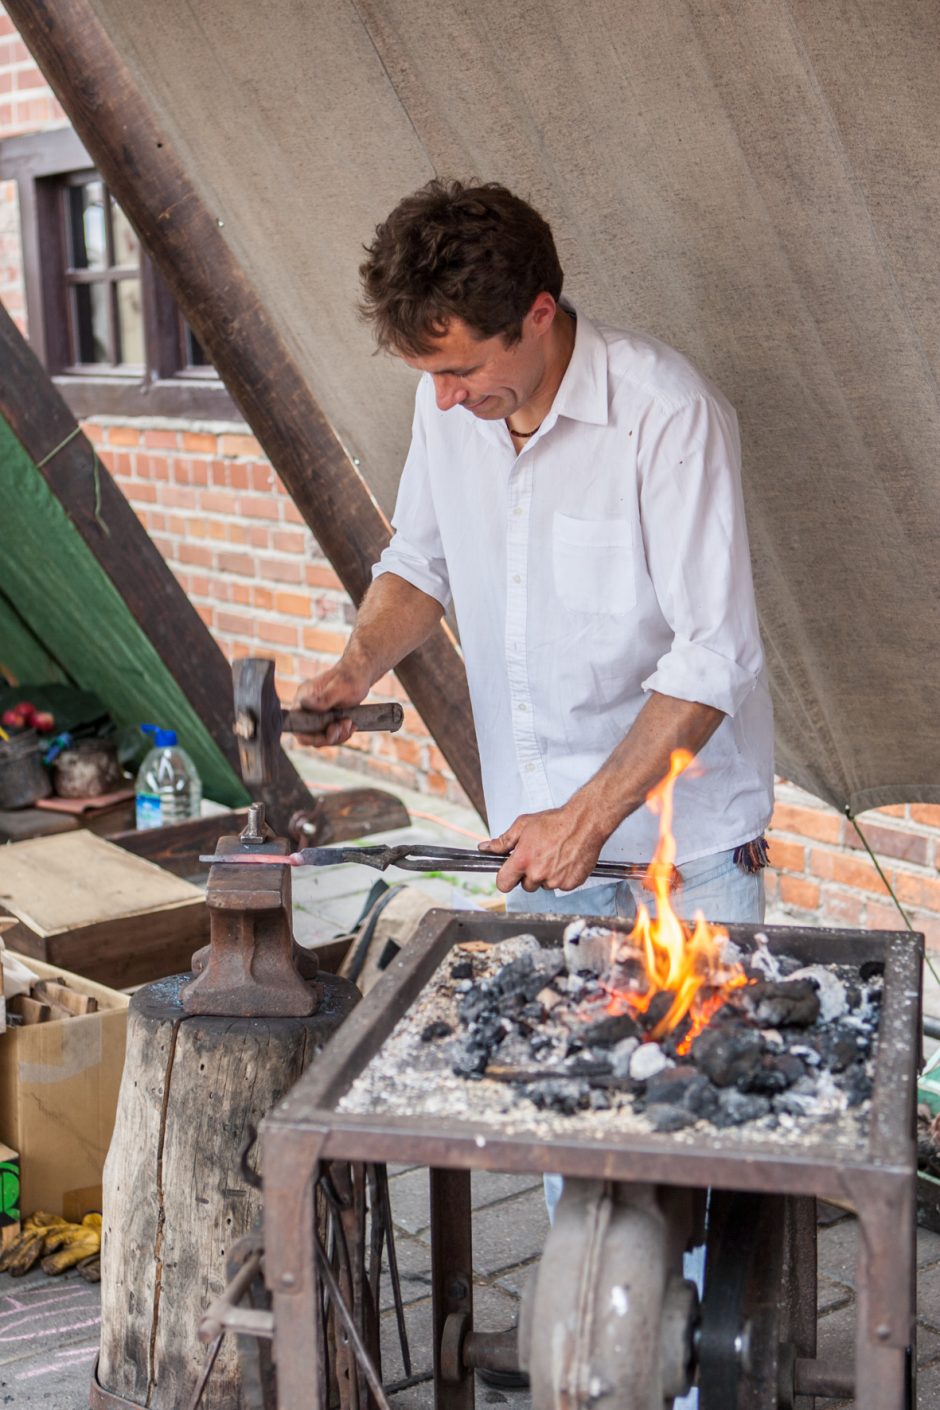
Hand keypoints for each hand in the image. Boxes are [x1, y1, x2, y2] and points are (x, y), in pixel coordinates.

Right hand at [291, 659, 370, 747]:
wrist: (360, 673)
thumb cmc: (350, 677)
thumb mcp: (339, 688)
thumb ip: (323, 699)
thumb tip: (304, 703)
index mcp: (303, 698)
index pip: (298, 725)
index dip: (312, 735)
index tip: (331, 730)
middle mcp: (306, 707)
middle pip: (309, 735)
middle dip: (329, 736)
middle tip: (345, 724)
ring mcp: (316, 714)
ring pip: (320, 736)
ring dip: (338, 735)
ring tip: (350, 723)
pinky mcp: (325, 718)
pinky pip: (328, 734)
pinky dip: (341, 734)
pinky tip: (351, 725)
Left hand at [479, 805, 605, 893]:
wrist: (584, 822)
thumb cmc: (555, 822)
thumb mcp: (523, 825)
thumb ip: (503, 841)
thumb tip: (486, 848)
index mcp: (523, 860)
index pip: (503, 884)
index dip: (505, 879)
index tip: (509, 874)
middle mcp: (538, 873)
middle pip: (525, 886)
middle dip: (529, 875)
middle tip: (538, 857)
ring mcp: (555, 880)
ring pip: (544, 886)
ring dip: (546, 876)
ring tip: (554, 856)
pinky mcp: (570, 883)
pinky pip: (560, 886)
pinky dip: (562, 877)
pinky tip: (565, 861)